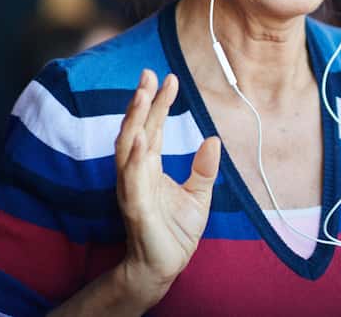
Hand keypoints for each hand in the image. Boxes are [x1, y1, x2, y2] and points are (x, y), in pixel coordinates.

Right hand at [114, 69, 220, 305]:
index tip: (168, 78)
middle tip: (149, 74)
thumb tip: (213, 139)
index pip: (153, 127)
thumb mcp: (199, 194)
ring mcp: (133, 188)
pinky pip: (132, 179)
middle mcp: (137, 173)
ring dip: (134, 120)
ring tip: (141, 96)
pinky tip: (140, 137)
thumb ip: (204, 168)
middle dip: (141, 101)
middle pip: (136, 129)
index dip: (159, 103)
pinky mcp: (136, 207)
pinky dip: (134, 157)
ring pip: (127, 148)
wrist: (165, 266)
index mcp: (150, 167)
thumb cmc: (176, 232)